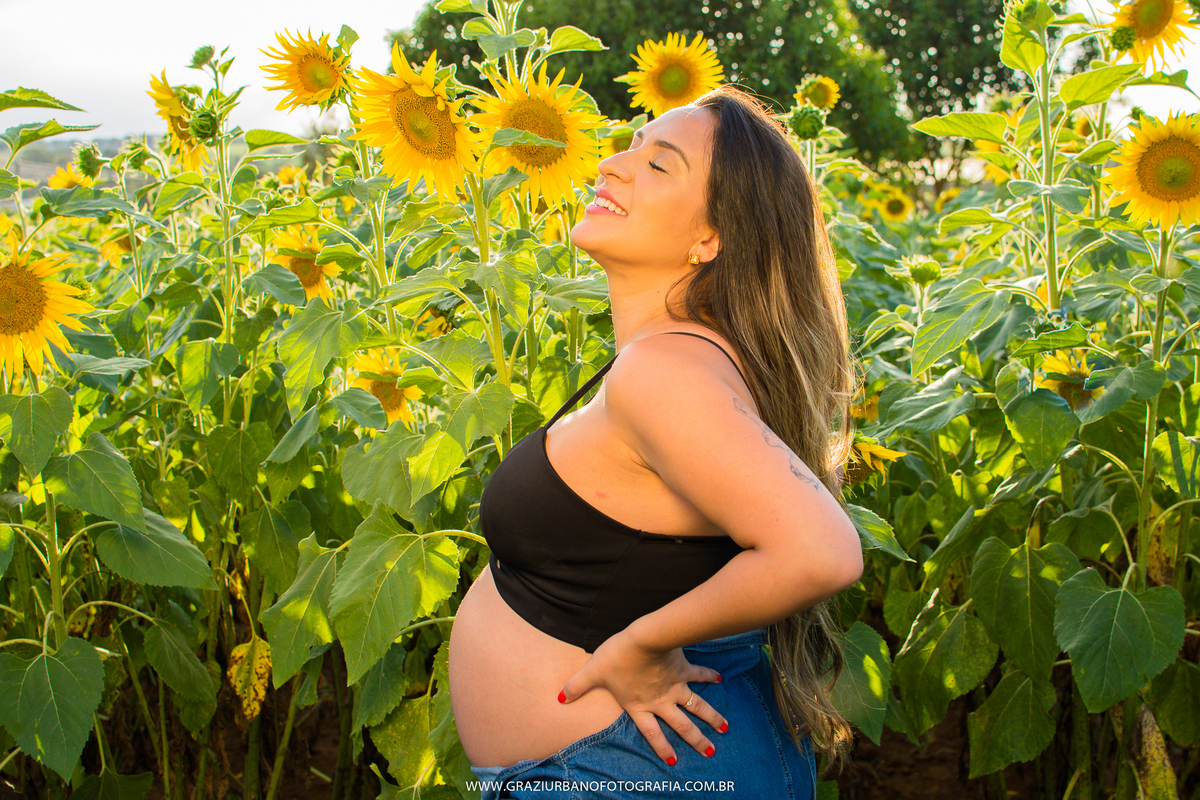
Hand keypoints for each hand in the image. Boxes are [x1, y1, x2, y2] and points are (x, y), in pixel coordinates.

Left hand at [557, 629, 727, 764]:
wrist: (644, 639)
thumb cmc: (617, 656)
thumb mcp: (593, 671)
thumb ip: (577, 686)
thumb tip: (559, 698)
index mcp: (639, 706)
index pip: (652, 732)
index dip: (662, 746)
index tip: (673, 760)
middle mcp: (660, 702)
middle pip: (681, 726)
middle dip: (696, 739)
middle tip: (709, 751)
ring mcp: (675, 687)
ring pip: (697, 706)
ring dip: (711, 717)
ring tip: (725, 729)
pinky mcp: (683, 669)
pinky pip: (699, 675)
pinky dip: (709, 677)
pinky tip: (720, 680)